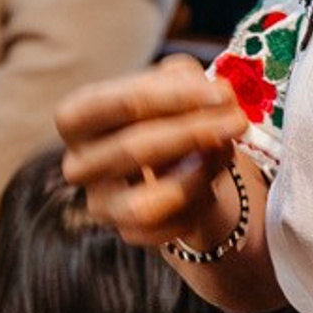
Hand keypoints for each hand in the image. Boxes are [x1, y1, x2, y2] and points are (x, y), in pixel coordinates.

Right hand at [58, 55, 250, 252]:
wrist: (173, 165)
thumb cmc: (164, 115)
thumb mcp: (171, 84)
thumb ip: (187, 80)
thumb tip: (219, 94)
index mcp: (75, 119)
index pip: (109, 105)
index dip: (166, 98)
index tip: (219, 93)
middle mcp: (78, 164)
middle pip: (131, 150)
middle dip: (192, 133)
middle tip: (237, 121)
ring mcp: (101, 204)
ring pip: (146, 202)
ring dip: (196, 175)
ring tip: (227, 149)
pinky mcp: (128, 232)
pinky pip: (170, 225)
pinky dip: (201, 200)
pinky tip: (213, 177)